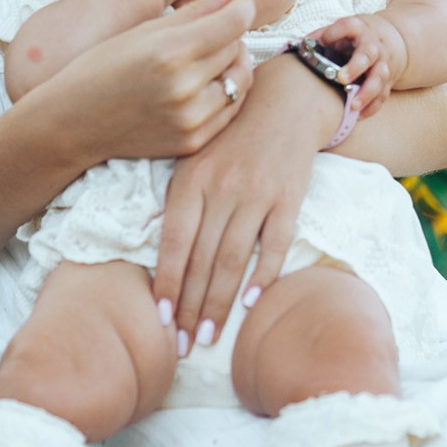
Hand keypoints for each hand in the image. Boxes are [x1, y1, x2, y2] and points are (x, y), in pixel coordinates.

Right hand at [32, 0, 254, 161]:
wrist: (73, 122)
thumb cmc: (103, 67)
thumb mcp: (144, 30)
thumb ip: (196, 11)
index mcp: (170, 52)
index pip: (233, 23)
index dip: (242, 7)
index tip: (241, 1)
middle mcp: (184, 87)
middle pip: (237, 48)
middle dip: (230, 36)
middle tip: (209, 32)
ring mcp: (191, 119)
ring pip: (240, 79)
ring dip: (232, 64)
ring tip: (207, 59)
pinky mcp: (193, 141)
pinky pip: (230, 109)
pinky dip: (225, 92)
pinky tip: (203, 84)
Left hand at [150, 54, 339, 356]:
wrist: (284, 101)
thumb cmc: (231, 136)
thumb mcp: (194, 157)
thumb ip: (178, 201)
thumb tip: (157, 253)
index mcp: (191, 180)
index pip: (173, 242)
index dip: (165, 283)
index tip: (158, 319)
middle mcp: (222, 188)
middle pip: (201, 260)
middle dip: (189, 307)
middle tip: (182, 344)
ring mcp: (257, 194)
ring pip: (233, 259)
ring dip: (218, 303)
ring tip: (208, 336)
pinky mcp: (289, 198)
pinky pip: (273, 244)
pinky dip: (262, 276)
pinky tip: (251, 304)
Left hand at [311, 13, 407, 120]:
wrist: (390, 40)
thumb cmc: (356, 38)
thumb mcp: (342, 30)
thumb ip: (322, 36)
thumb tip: (302, 46)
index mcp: (359, 30)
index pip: (349, 27)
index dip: (335, 32)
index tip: (323, 41)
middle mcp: (373, 46)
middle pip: (367, 55)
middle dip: (356, 67)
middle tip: (342, 79)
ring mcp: (382, 64)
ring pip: (379, 78)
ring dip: (367, 93)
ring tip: (353, 105)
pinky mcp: (387, 81)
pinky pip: (383, 95)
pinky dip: (372, 106)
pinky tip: (359, 115)